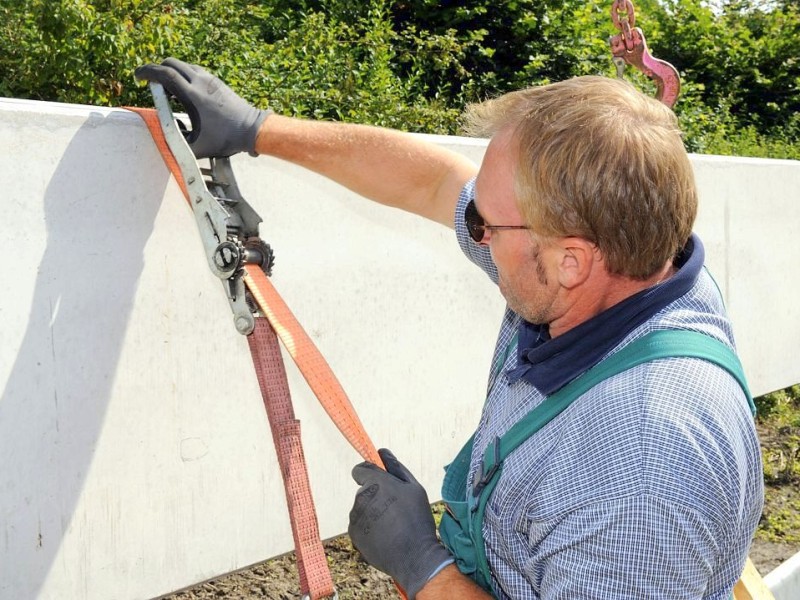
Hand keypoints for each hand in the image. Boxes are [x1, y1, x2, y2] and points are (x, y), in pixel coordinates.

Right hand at [134, 57, 270, 158]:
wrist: (252, 129)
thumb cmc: (226, 139)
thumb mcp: (198, 147)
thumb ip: (177, 145)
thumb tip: (161, 141)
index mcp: (193, 96)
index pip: (165, 74)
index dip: (147, 72)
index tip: (137, 76)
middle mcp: (201, 82)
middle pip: (171, 64)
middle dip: (156, 70)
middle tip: (149, 83)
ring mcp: (210, 79)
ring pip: (183, 65)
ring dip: (170, 72)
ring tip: (166, 89)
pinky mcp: (216, 81)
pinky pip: (193, 71)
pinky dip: (183, 74)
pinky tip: (183, 91)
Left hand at [349, 449, 453, 598]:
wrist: (414, 557)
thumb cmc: (417, 519)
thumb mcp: (414, 488)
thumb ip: (395, 467)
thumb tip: (381, 451)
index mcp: (375, 482)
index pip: (359, 469)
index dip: (370, 474)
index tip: (380, 483)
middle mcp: (360, 497)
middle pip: (363, 490)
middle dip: (375, 496)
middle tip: (395, 509)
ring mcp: (355, 517)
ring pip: (362, 508)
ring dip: (372, 513)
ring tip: (392, 526)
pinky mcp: (353, 534)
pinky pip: (359, 525)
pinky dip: (368, 529)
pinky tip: (385, 537)